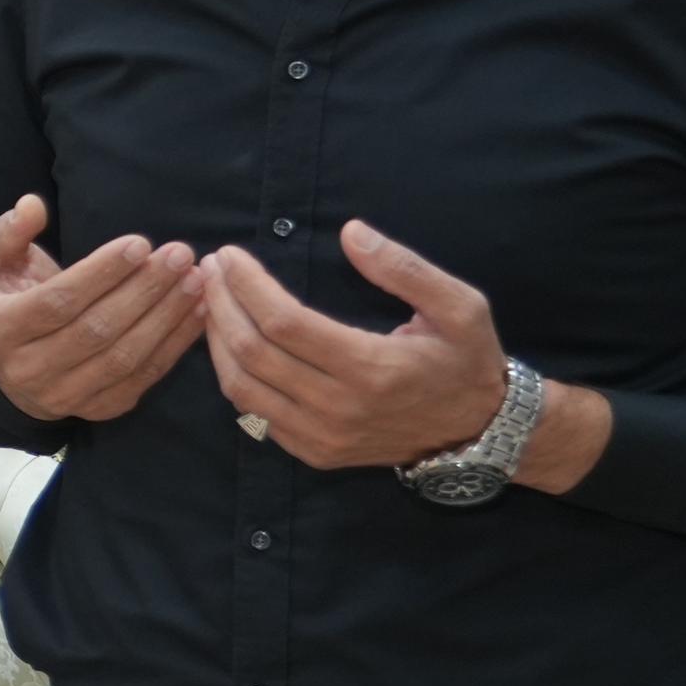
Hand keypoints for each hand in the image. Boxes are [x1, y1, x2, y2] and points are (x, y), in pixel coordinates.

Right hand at [0, 193, 201, 424]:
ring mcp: (66, 395)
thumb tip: (32, 205)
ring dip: (166, 316)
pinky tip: (197, 312)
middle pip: (95, 329)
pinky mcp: (100, 409)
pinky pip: (144, 377)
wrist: (13, 379)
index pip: (57, 301)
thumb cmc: (15, 306)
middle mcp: (30, 369)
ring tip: (195, 280)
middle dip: (144, 290)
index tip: (140, 243)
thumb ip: (10, 234)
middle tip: (180, 255)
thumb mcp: (1, 267)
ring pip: (124, 356)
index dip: (101, 273)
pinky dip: (176, 345)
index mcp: (3, 330)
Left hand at [201, 223, 572, 476]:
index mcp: (371, 368)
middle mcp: (339, 408)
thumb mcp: (459, 307)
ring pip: (241, 388)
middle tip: (208, 269)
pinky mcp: (314, 453)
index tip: (229, 255)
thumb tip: (350, 232)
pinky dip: (231, 376)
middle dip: (221, 304)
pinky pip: (253, 414)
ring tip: (209, 300)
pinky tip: (226, 343)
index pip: (284, 322)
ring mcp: (322, 436)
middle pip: (252, 353)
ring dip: (216, 341)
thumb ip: (405, 268)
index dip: (247, 286)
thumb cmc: (467, 360)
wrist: (477, 432)